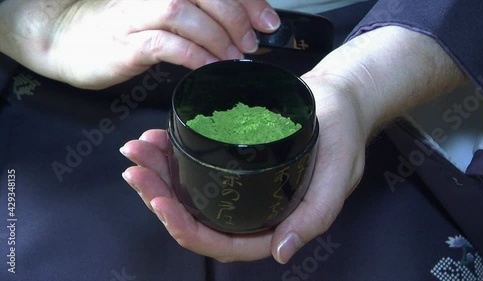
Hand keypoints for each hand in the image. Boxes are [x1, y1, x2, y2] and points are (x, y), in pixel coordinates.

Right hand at [0, 0, 279, 88]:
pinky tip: (210, 68)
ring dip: (217, 36)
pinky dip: (195, 56)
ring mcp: (136, 16)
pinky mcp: (126, 42)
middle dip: (237, 17)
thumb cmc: (119, 32)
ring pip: (185, 13)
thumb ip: (194, 19)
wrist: (64, 40)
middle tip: (252, 43)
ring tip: (234, 59)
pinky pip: (166, 44)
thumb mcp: (159, 19)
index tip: (268, 22)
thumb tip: (237, 34)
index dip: (248, 0)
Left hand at [119, 74, 367, 262]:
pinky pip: (195, 165)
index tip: (160, 202)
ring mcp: (238, 185)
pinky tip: (156, 140)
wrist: (339, 98)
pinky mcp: (232, 160)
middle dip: (158, 196)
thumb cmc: (343, 135)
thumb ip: (315, 216)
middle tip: (136, 168)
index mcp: (273, 222)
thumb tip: (281, 252)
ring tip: (137, 150)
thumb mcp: (338, 174)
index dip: (187, 229)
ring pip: (189, 192)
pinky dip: (171, 154)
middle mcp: (251, 208)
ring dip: (157, 174)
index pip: (223, 242)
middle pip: (195, 217)